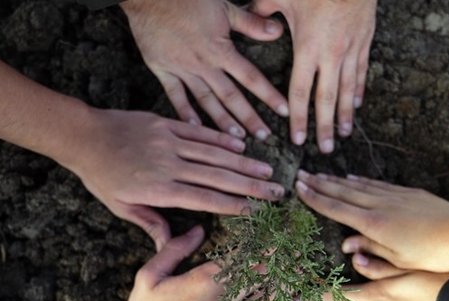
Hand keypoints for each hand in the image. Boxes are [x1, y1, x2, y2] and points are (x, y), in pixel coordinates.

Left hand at [62, 109, 284, 249]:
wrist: (84, 135)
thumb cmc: (101, 176)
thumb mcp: (121, 206)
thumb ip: (150, 223)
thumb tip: (169, 246)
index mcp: (160, 189)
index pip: (206, 198)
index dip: (234, 204)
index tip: (258, 210)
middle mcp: (170, 164)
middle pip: (219, 176)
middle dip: (251, 185)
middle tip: (277, 191)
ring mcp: (170, 141)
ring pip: (214, 153)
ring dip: (244, 161)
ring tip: (267, 169)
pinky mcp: (166, 123)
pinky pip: (199, 132)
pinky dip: (222, 138)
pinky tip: (241, 144)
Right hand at [121, 0, 288, 138]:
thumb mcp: (224, 7)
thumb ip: (251, 23)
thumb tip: (277, 31)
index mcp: (220, 50)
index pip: (251, 77)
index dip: (269, 95)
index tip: (284, 112)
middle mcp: (203, 64)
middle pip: (231, 96)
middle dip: (249, 118)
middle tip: (263, 136)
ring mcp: (182, 70)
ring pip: (206, 100)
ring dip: (222, 121)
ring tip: (237, 139)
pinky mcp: (163, 70)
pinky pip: (175, 96)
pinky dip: (185, 113)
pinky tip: (196, 129)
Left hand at [252, 0, 377, 152]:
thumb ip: (263, 10)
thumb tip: (249, 17)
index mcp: (308, 48)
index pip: (300, 92)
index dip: (299, 118)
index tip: (297, 138)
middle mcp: (331, 55)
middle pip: (327, 99)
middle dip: (325, 126)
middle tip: (326, 149)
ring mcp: (351, 49)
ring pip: (348, 89)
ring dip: (346, 113)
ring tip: (345, 134)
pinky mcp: (365, 41)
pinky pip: (361, 71)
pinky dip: (359, 89)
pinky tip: (357, 104)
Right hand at [296, 171, 448, 272]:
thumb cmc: (431, 256)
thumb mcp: (397, 262)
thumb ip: (369, 254)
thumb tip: (347, 246)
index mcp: (374, 225)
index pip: (336, 209)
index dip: (315, 198)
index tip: (299, 188)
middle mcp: (380, 206)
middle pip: (343, 192)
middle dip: (320, 184)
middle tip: (301, 174)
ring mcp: (394, 196)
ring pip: (358, 185)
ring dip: (337, 180)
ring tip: (320, 174)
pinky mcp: (408, 193)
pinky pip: (377, 184)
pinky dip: (361, 180)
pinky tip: (353, 178)